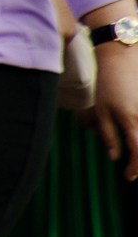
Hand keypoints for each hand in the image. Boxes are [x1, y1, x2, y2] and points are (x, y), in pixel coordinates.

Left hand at [90, 41, 137, 179]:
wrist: (121, 59)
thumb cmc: (108, 84)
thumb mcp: (102, 110)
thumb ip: (109, 134)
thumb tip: (114, 157)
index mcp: (132, 121)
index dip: (134, 168)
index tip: (128, 176)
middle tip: (134, 171)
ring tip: (135, 159)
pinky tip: (135, 139)